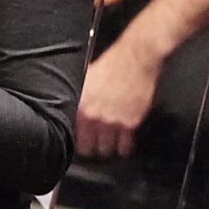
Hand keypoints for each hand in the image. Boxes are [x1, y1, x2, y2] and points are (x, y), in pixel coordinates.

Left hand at [75, 41, 160, 158]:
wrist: (136, 59)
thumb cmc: (112, 63)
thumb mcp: (87, 77)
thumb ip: (79, 95)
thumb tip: (72, 104)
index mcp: (81, 105)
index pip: (73, 135)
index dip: (77, 140)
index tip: (81, 142)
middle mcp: (94, 116)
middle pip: (89, 147)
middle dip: (92, 147)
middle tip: (94, 146)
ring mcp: (113, 122)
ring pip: (106, 149)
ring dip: (107, 149)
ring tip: (108, 147)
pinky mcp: (130, 123)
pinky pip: (125, 146)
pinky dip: (124, 148)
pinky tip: (123, 147)